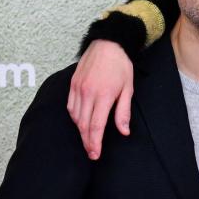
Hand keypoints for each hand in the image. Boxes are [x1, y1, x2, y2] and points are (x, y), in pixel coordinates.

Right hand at [67, 40, 133, 159]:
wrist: (108, 44)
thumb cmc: (121, 66)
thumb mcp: (128, 89)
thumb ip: (123, 112)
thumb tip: (124, 132)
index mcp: (103, 95)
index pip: (95, 126)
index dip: (95, 142)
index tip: (96, 154)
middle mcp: (87, 93)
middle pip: (83, 124)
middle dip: (87, 141)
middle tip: (92, 153)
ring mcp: (78, 88)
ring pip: (75, 116)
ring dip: (80, 131)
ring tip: (88, 140)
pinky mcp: (72, 84)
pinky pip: (70, 106)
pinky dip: (74, 117)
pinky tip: (80, 122)